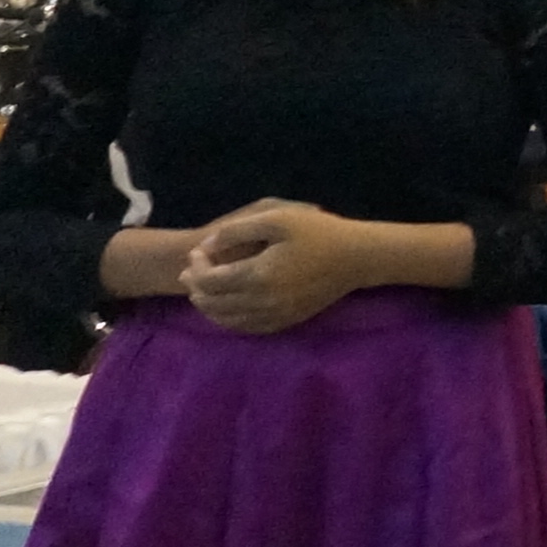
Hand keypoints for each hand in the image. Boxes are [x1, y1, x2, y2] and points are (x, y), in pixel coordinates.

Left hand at [179, 200, 371, 333]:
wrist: (357, 258)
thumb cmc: (319, 233)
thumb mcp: (277, 219)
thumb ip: (237, 230)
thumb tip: (206, 245)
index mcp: (257, 275)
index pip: (209, 280)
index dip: (196, 267)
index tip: (196, 252)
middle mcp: (262, 301)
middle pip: (213, 303)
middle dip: (196, 288)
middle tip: (189, 274)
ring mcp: (274, 315)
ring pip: (227, 320)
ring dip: (208, 308)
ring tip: (201, 292)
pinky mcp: (285, 321)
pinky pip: (247, 328)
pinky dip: (228, 321)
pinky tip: (226, 309)